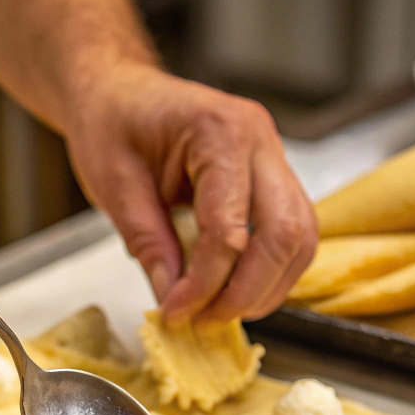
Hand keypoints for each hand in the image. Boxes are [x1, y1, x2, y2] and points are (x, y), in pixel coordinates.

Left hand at [62, 63, 316, 322]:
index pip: (229, 228)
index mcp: (220, 131)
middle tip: (206, 322)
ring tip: (219, 313)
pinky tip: (235, 291)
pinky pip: (290, 232)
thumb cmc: (113, 124)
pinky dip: (269, 270)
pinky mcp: (271, 179)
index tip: (175, 313)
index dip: (204, 283)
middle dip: (248, 291)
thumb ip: (149, 245)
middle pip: (286, 234)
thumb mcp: (115, 186)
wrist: (119, 92)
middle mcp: (260, 141)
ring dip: (267, 286)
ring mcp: (272, 158)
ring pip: (301, 238)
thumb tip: (175, 300)